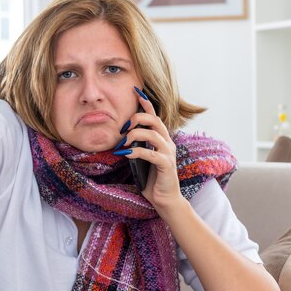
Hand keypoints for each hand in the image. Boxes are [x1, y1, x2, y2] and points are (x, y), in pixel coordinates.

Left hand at [123, 90, 182, 212]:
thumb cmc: (152, 179)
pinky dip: (136, 152)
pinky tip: (126, 154)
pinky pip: (150, 153)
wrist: (165, 200)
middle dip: (136, 119)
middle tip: (122, 129)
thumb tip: (122, 137)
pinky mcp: (166, 165)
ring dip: (133, 136)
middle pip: (153, 120)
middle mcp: (167, 142)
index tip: (135, 91)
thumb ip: (137, 146)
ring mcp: (168, 153)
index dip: (145, 102)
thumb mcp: (142, 159)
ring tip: (122, 144)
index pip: (154, 116)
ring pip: (152, 134)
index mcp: (162, 139)